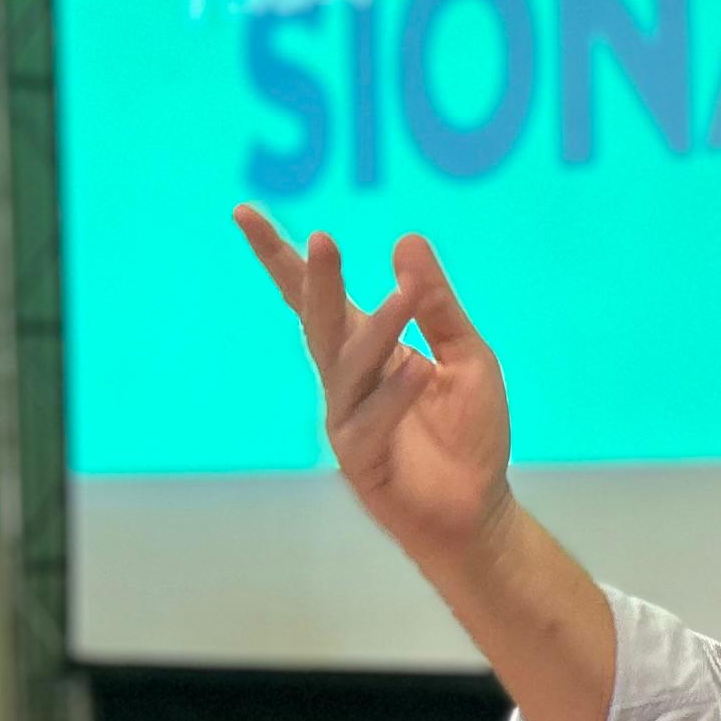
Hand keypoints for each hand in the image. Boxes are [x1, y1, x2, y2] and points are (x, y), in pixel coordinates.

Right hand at [235, 213, 513, 565]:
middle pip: (319, 322)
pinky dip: (396, 393)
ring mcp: (346, 420)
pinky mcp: (359, 460)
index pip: (316, 297)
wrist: (476, 508)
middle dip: (316, 282)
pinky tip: (423, 371)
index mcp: (366, 348)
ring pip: (349, 367)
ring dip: (378, 328)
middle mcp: (346, 380)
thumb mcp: (467, 355)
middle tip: (324, 241)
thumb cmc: (469, 433)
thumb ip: (437, 305)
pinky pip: (371, 419)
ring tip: (407, 293)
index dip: (280, 257)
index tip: (243, 212)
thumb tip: (407, 240)